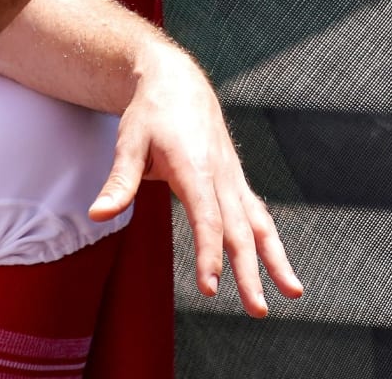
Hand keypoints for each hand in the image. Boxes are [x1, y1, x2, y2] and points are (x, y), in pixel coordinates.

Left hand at [88, 41, 300, 317]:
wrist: (178, 81)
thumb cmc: (150, 113)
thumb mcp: (129, 141)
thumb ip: (119, 181)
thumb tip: (98, 214)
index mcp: (195, 166)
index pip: (207, 217)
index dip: (209, 253)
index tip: (211, 287)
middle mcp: (221, 173)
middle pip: (239, 229)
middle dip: (250, 271)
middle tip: (258, 310)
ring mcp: (232, 177)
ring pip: (258, 222)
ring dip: (275, 259)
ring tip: (294, 294)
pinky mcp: (235, 179)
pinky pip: (257, 213)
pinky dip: (271, 241)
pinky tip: (280, 269)